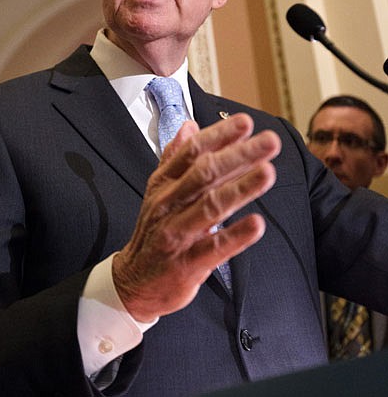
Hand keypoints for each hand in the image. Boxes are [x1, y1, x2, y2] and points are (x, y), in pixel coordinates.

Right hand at [112, 113, 279, 321]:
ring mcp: (176, 234)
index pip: (191, 152)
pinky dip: (234, 236)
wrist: (133, 281)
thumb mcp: (160, 190)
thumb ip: (176, 157)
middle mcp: (168, 204)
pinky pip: (212, 248)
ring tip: (268, 172)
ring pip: (210, 206)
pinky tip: (256, 224)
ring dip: (241, 188)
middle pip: (204, 173)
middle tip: (270, 141)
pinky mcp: (185, 265)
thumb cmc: (154, 230)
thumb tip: (191, 125)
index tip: (245, 122)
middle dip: (239, 154)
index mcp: (164, 183)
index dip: (219, 136)